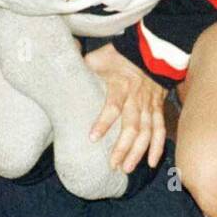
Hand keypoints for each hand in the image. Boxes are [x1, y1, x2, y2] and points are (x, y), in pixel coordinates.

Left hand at [82, 41, 168, 172]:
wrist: (152, 48)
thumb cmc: (118, 56)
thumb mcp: (98, 58)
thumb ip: (80, 65)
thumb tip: (57, 61)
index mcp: (120, 85)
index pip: (113, 106)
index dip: (103, 122)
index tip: (92, 138)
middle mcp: (136, 97)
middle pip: (132, 126)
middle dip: (122, 147)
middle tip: (112, 165)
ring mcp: (149, 104)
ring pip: (146, 132)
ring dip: (138, 152)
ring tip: (126, 168)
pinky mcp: (158, 108)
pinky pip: (159, 129)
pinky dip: (157, 146)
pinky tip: (151, 163)